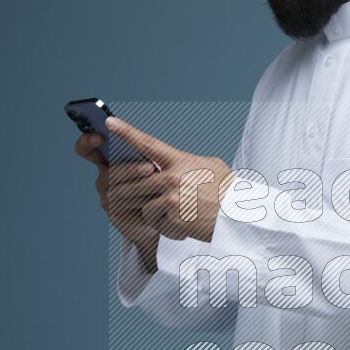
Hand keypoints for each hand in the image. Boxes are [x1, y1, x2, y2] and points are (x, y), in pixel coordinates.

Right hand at [74, 129, 160, 267]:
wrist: (168, 213)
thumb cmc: (162, 182)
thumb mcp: (156, 161)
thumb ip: (144, 148)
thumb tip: (138, 138)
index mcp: (109, 160)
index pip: (87, 149)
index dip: (86, 142)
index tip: (98, 137)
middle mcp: (104, 178)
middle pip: (109, 172)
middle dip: (130, 169)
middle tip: (150, 167)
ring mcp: (107, 196)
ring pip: (116, 190)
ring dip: (139, 186)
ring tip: (158, 185)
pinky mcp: (114, 213)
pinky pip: (123, 206)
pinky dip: (141, 201)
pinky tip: (156, 200)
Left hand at [106, 117, 232, 243]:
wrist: (238, 217)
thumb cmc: (226, 191)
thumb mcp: (211, 166)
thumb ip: (185, 162)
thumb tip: (167, 160)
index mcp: (181, 161)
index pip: (148, 144)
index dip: (127, 132)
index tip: (110, 123)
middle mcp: (174, 178)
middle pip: (135, 182)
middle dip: (128, 189)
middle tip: (130, 196)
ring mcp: (172, 199)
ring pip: (143, 204)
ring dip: (153, 211)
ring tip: (174, 212)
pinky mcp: (173, 219)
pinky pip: (154, 222)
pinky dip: (164, 226)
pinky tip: (181, 224)